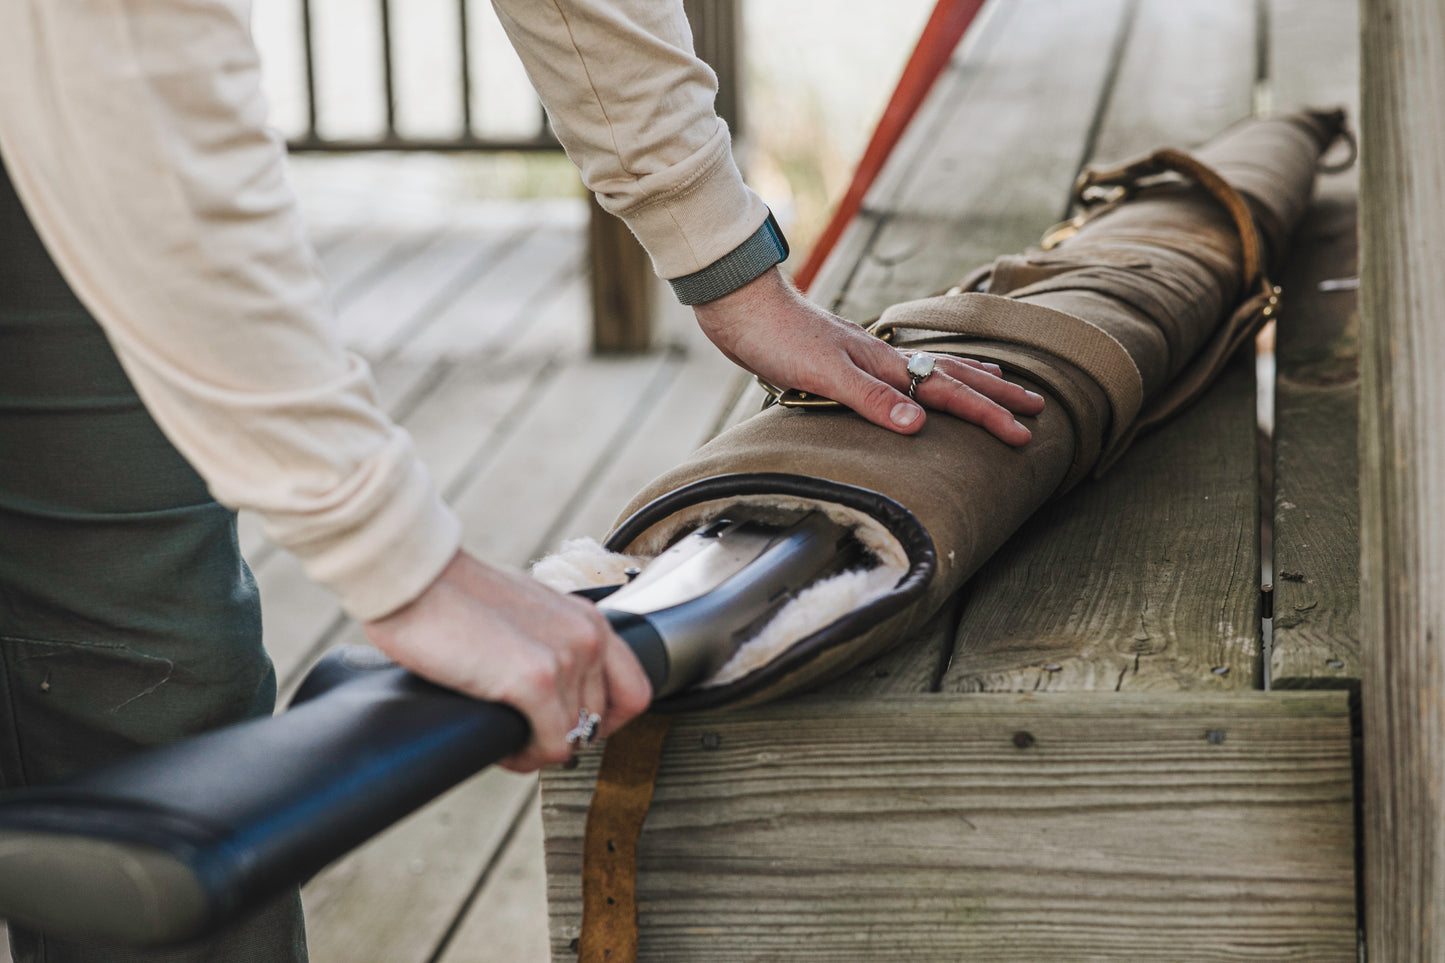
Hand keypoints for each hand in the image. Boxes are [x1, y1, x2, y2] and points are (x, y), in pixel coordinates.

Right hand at [363, 550, 652, 771]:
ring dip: (535, 746)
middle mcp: (588, 637)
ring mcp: (566, 659)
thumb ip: (553, 644)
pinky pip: (550, 747)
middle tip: (521, 731)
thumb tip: (556, 695)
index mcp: (589, 620)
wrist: (413, 576)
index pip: (634, 692)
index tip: (570, 728)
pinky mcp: (535, 681)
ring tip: (502, 729)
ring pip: (571, 740)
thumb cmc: (454, 595)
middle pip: (597, 723)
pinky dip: (523, 756)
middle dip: (558, 736)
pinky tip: (499, 740)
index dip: (605, 722)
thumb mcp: (527, 614)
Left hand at [693, 268, 1044, 443]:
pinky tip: (920, 379)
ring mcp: (865, 356)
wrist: (739, 304)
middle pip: (952, 376)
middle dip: (995, 394)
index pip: (948, 393)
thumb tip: (919, 423)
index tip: (1022, 434)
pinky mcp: (844, 359)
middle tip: (1036, 407)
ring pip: (932, 368)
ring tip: (1001, 382)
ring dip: (969, 380)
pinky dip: (925, 376)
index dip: (986, 414)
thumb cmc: (776, 337)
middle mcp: (882, 357)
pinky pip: (902, 371)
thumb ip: (870, 399)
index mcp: (883, 364)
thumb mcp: (823, 374)